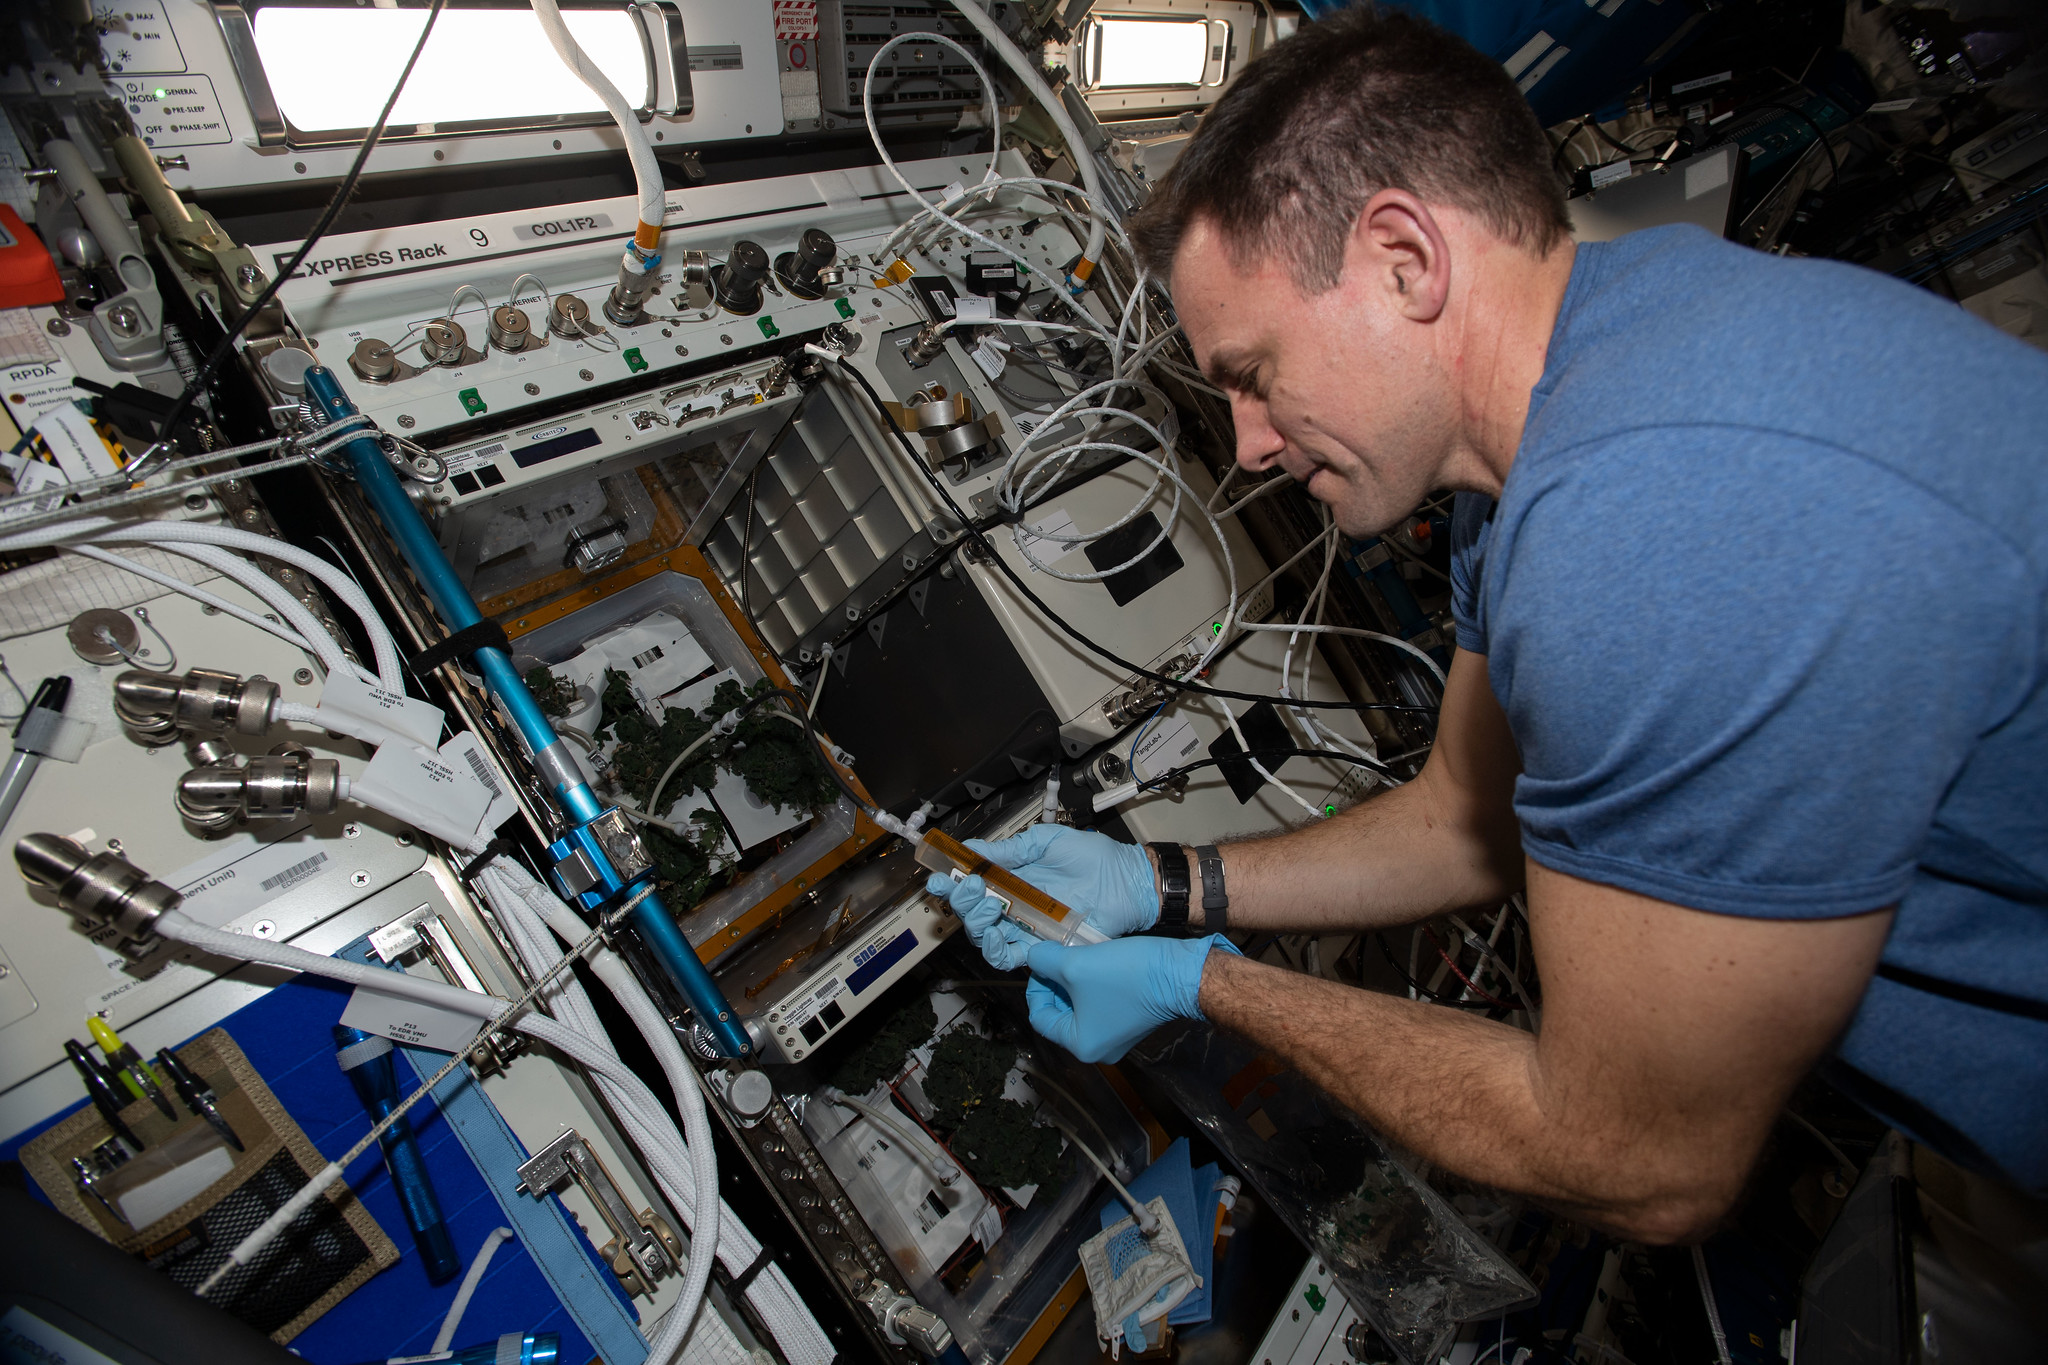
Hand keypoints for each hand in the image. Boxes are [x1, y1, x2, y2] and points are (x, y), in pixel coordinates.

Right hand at [926, 826, 1158, 970]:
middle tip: (970, 887)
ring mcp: (1026, 927)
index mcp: (1012, 878)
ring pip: (984, 936)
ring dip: (976, 924)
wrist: (1126, 881)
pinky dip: (995, 950)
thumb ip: (1010, 849)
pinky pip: (1008, 957)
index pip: (973, 884)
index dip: (951, 882)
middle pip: (972, 912)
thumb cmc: (1094, 859)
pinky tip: (995, 935)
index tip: (938, 876)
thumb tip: (972, 849)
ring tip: (989, 906)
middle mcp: (1014, 905)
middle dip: (962, 901)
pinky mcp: (1040, 946)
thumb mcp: (1048, 842)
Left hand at [1024, 935, 1237, 1062]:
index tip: (1044, 962)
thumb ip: (1045, 961)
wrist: (1181, 974)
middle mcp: (1099, 1049)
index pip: (1040, 1017)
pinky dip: (1093, 984)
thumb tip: (1033, 956)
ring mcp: (1117, 1037)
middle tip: (1059, 956)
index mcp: (1082, 1045)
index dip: (1036, 986)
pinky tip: (1097, 962)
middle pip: (1060, 1014)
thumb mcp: (1076, 964)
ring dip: (1074, 981)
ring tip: (1078, 955)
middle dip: (1056, 983)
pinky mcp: (1131, 1021)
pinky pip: (1100, 1004)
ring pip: (1080, 1007)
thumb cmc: (1128, 976)